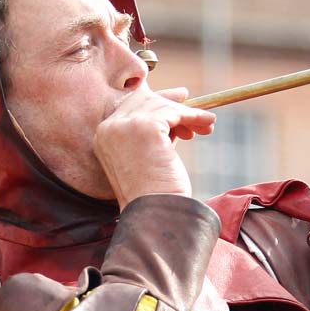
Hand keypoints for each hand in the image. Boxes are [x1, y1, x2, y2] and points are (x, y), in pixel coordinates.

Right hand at [94, 87, 215, 209]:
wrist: (156, 214)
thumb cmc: (156, 192)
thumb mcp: (151, 154)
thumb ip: (156, 129)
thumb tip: (179, 96)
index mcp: (104, 136)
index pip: (130, 104)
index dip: (156, 100)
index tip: (180, 98)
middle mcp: (108, 128)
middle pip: (145, 100)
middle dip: (173, 104)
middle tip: (198, 113)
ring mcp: (124, 126)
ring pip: (162, 106)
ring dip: (189, 114)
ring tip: (206, 127)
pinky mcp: (145, 127)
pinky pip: (174, 112)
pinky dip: (193, 117)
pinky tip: (206, 127)